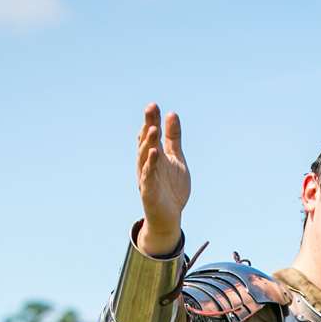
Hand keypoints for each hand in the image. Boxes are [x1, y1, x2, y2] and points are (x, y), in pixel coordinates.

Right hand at [135, 103, 189, 255]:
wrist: (170, 216)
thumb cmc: (171, 187)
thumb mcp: (176, 158)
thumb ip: (173, 138)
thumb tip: (172, 113)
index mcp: (154, 155)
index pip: (150, 134)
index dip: (151, 120)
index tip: (154, 105)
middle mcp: (147, 163)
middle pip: (146, 141)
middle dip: (148, 124)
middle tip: (151, 107)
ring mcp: (146, 176)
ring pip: (145, 156)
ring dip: (149, 142)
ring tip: (153, 127)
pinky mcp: (149, 191)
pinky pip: (148, 176)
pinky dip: (150, 164)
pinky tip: (154, 153)